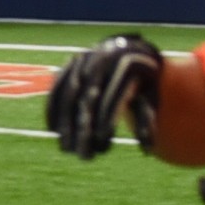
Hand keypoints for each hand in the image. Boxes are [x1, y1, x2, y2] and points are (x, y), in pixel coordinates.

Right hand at [46, 33, 164, 158]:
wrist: (130, 49)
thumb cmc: (144, 79)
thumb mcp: (152, 96)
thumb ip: (147, 120)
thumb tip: (146, 149)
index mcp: (127, 66)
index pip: (113, 97)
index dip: (106, 120)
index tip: (103, 144)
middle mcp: (103, 60)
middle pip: (88, 98)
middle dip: (83, 128)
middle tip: (82, 155)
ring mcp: (85, 59)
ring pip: (70, 93)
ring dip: (65, 123)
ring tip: (66, 148)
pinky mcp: (71, 63)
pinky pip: (58, 86)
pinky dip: (53, 108)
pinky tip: (53, 129)